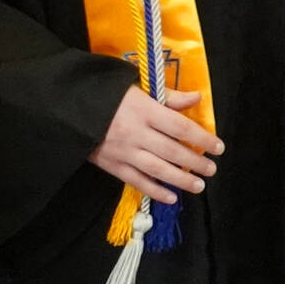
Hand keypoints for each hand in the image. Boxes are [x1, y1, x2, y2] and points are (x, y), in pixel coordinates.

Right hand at [88, 86, 221, 205]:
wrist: (66, 106)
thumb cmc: (105, 93)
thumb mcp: (135, 86)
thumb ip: (168, 96)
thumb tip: (197, 98)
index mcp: (144, 110)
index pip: (180, 126)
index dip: (202, 138)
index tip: (218, 147)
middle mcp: (136, 132)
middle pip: (172, 151)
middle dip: (195, 162)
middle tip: (211, 169)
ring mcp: (123, 151)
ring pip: (157, 169)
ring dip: (180, 179)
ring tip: (198, 186)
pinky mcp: (111, 164)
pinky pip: (136, 181)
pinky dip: (154, 190)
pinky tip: (170, 197)